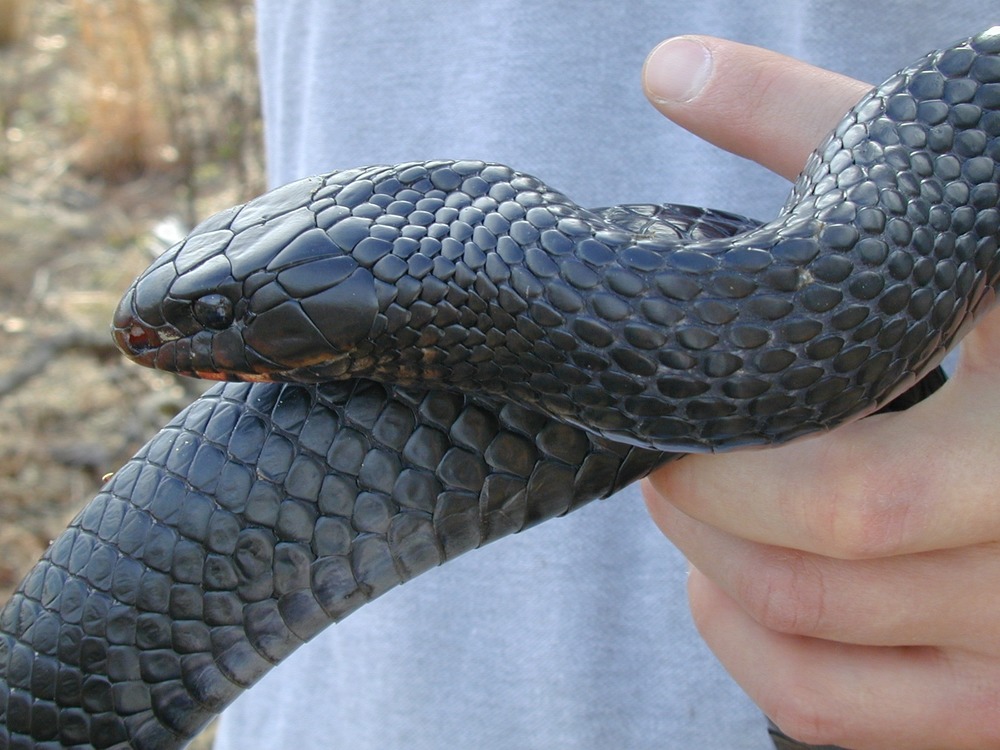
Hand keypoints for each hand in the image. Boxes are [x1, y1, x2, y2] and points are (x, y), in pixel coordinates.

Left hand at [641, 37, 999, 749]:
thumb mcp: (961, 198)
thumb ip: (811, 128)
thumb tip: (668, 67)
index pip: (847, 495)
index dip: (718, 474)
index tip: (662, 415)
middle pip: (819, 579)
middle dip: (704, 518)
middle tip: (668, 459)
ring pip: (825, 661)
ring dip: (721, 590)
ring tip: (696, 518)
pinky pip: (853, 721)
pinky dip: (767, 667)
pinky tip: (737, 597)